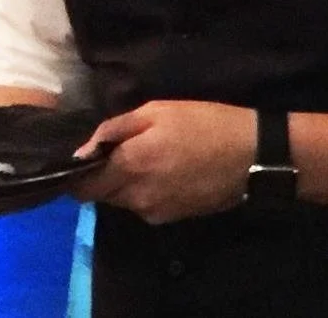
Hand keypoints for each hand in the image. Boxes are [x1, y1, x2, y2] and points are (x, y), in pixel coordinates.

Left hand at [70, 100, 255, 224]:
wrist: (252, 155)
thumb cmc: (204, 123)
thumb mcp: (158, 110)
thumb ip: (117, 129)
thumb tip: (83, 149)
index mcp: (131, 166)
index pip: (82, 187)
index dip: (75, 174)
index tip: (82, 157)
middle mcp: (136, 197)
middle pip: (100, 195)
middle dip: (101, 176)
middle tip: (119, 149)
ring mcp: (154, 212)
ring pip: (122, 201)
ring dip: (124, 182)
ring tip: (148, 155)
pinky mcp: (171, 219)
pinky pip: (143, 205)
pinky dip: (144, 190)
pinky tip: (165, 169)